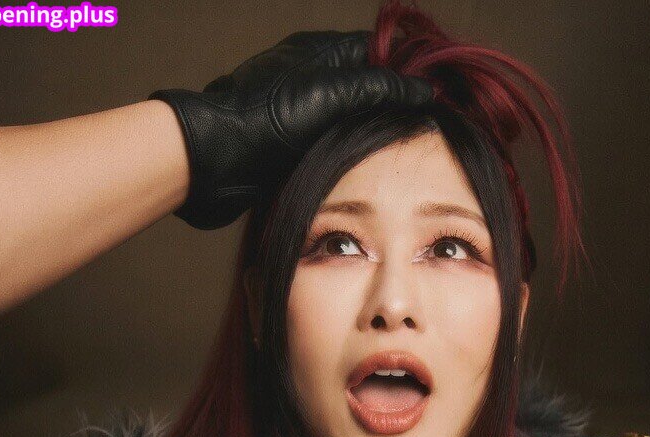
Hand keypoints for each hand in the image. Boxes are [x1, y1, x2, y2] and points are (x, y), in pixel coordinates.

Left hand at [149, 30, 432, 228]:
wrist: (214, 161)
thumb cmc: (265, 119)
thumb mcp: (331, 93)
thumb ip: (378, 87)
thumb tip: (424, 88)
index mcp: (319, 52)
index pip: (376, 50)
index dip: (407, 69)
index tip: (435, 94)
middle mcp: (311, 79)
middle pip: (366, 87)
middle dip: (395, 106)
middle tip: (428, 130)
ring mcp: (301, 114)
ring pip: (350, 122)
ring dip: (373, 137)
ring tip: (404, 153)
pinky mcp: (291, 148)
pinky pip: (332, 148)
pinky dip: (351, 158)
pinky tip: (368, 173)